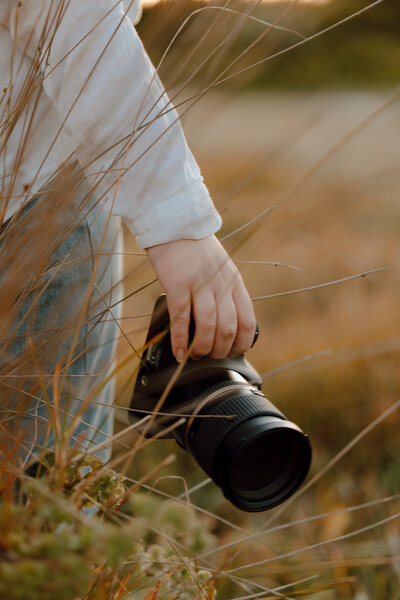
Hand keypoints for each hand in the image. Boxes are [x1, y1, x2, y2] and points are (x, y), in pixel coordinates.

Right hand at [146, 235, 255, 361]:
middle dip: (220, 350)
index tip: (232, 352)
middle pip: (228, 328)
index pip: (248, 321)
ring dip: (202, 348)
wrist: (175, 224)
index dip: (242, 344)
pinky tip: (179, 351)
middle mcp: (221, 285)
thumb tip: (225, 322)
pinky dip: (180, 341)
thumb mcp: (221, 269)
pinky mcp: (177, 285)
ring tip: (195, 355)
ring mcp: (199, 285)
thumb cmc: (195, 249)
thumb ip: (226, 292)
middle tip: (210, 356)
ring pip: (208, 327)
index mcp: (234, 282)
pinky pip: (181, 320)